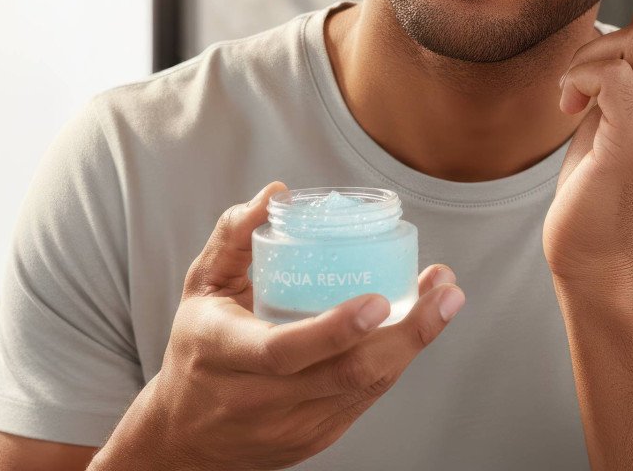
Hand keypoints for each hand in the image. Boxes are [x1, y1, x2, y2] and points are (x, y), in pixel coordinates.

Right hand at [98, 183, 464, 470]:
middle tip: (445, 292)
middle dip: (408, 335)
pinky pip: (366, 398)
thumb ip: (235, 236)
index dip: (335, 329)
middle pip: (345, 374)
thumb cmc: (199, 346)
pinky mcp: (318, 438)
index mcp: (226, 354)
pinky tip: (420, 324)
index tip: (380, 299)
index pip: (284, 349)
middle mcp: (261, 398)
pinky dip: (397, 359)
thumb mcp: (202, 285)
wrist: (186, 438)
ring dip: (414, 342)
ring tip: (446, 298)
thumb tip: (278, 193)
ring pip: (365, 388)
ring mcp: (294, 425)